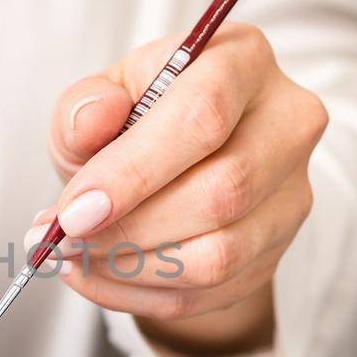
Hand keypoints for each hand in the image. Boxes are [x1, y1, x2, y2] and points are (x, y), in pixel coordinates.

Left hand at [31, 24, 326, 353]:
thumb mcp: (97, 99)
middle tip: (64, 240)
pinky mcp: (278, 248)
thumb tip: (92, 120)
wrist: (169, 167)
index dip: (134, 171)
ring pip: (221, 254)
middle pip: (223, 191)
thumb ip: (84, 106)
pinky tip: (100, 276)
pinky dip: (142, 295)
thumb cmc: (133, 122)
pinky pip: (211, 292)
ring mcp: (292, 191)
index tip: (74, 213)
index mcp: (241, 60)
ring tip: (75, 257)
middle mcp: (286, 122)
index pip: (203, 115)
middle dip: (129, 229)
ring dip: (132, 268)